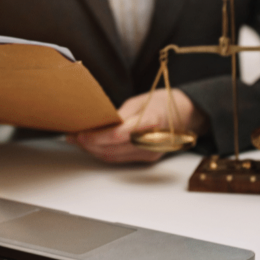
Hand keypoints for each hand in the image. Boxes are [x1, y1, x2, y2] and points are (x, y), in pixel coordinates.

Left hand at [68, 89, 207, 163]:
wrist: (186, 114)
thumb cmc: (164, 102)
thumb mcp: (139, 101)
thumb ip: (120, 115)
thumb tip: (98, 124)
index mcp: (151, 123)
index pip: (117, 136)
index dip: (96, 137)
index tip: (79, 133)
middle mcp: (151, 143)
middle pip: (112, 150)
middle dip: (89, 145)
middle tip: (73, 136)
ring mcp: (149, 153)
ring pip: (114, 157)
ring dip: (94, 151)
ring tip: (79, 141)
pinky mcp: (147, 158)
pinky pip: (120, 158)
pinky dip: (104, 152)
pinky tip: (94, 145)